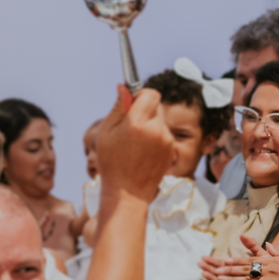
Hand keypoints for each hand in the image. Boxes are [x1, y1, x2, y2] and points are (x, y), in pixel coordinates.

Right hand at [95, 87, 173, 203]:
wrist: (128, 193)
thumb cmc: (112, 163)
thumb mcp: (106, 132)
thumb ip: (118, 107)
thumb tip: (124, 87)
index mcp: (137, 123)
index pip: (150, 94)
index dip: (141, 96)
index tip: (133, 104)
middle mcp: (156, 130)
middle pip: (157, 106)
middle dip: (145, 111)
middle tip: (132, 126)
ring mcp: (166, 141)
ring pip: (161, 121)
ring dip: (151, 125)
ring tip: (137, 143)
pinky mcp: (172, 150)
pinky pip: (165, 135)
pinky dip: (156, 138)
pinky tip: (144, 152)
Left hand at [199, 234, 278, 279]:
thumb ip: (275, 252)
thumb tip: (266, 244)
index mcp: (272, 261)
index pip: (251, 259)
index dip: (237, 260)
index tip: (225, 260)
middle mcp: (269, 270)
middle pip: (246, 269)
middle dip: (229, 270)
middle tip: (216, 269)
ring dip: (231, 279)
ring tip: (218, 278)